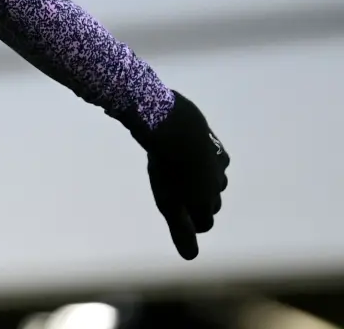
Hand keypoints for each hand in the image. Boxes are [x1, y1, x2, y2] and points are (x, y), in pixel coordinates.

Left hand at [137, 91, 228, 259]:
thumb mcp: (168, 202)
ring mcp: (218, 163)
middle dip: (199, 203)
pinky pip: (213, 157)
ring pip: (215, 178)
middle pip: (212, 202)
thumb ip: (180, 230)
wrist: (175, 127)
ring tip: (184, 174)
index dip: (191, 223)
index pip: (205, 223)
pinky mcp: (214, 143)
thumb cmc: (167, 168)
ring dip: (202, 180)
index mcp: (206, 200)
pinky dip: (203, 159)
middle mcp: (217, 184)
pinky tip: (189, 152)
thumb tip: (190, 258)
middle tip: (181, 196)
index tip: (180, 219)